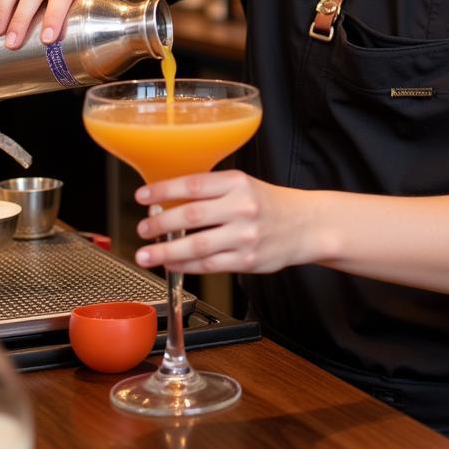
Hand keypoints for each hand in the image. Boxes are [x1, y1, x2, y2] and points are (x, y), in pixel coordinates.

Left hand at [133, 171, 315, 274]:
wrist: (307, 225)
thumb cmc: (270, 204)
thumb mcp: (244, 185)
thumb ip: (212, 191)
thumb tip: (168, 200)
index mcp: (238, 182)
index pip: (193, 184)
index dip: (163, 190)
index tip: (142, 196)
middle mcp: (242, 207)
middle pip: (191, 216)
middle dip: (159, 224)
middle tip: (142, 229)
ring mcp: (245, 236)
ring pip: (196, 246)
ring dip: (165, 252)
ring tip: (145, 254)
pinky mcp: (247, 261)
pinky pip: (209, 265)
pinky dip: (185, 266)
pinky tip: (171, 264)